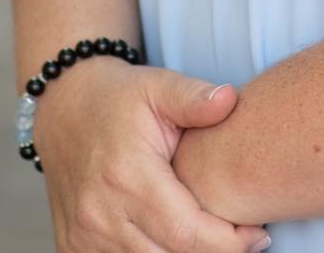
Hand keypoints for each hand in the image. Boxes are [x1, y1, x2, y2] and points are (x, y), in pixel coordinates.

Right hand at [35, 58, 271, 250]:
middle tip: (247, 240)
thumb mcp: (159, 86)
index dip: (227, 243)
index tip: (259, 234)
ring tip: (214, 241)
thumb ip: (194, 98)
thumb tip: (230, 100)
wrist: (64, 109)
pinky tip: (176, 244)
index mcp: (127, 176)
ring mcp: (83, 237)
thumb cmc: (119, 98)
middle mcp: (101, 215)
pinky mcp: (73, 247)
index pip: (184, 232)